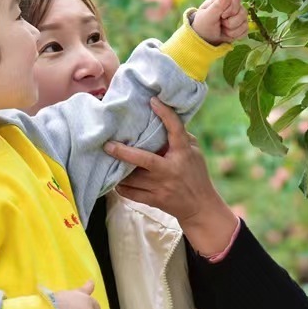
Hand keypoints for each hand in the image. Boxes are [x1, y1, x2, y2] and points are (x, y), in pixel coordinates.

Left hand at [103, 98, 239, 255]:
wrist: (200, 207)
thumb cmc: (195, 174)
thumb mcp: (194, 153)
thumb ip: (180, 138)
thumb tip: (162, 118)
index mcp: (183, 153)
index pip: (175, 130)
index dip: (165, 114)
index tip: (152, 101)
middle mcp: (170, 170)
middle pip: (145, 160)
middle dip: (124, 152)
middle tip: (107, 145)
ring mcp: (162, 187)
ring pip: (132, 178)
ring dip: (119, 170)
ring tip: (108, 161)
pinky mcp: (154, 200)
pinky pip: (130, 194)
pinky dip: (121, 187)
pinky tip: (117, 180)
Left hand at [191, 0, 248, 44]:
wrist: (204, 39)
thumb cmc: (203, 25)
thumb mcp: (207, 16)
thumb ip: (217, 5)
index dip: (231, 8)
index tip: (222, 16)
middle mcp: (234, 5)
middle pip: (243, 12)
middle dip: (230, 23)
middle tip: (220, 23)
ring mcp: (239, 15)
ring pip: (245, 23)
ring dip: (232, 31)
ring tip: (222, 29)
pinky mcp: (242, 25)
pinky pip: (245, 30)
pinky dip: (236, 35)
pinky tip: (227, 34)